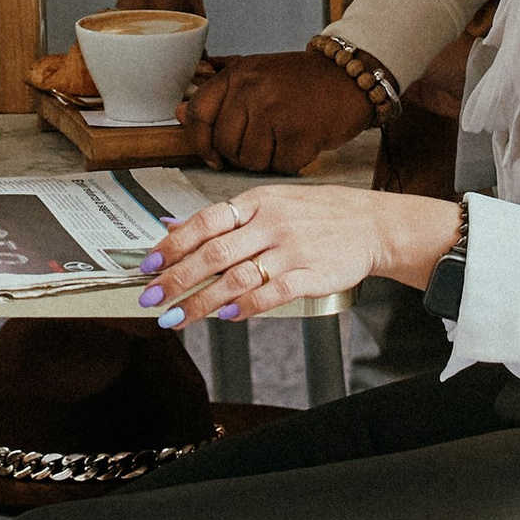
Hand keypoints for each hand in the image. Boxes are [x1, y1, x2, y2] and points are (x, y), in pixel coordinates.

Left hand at [142, 184, 462, 322]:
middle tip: (152, 298)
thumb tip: (173, 226)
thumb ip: (223, 217)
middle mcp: (270, 222)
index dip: (171, 245)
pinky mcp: (310, 275)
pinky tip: (226, 316)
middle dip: (176, 278)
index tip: (147, 265)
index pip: (204, 222)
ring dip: (201, 301)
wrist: (372, 224)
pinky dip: (246, 306)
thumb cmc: (319, 213)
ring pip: (236, 277)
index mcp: (256, 201)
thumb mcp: (270, 201)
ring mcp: (291, 249)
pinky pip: (271, 293)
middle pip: (213, 252)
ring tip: (177, 318)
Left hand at [177, 47, 377, 175]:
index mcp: (237, 74)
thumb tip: (179, 113)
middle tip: (262, 145)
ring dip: (265, 161)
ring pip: (250, 160)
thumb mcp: (257, 73)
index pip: (197, 113)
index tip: (213, 154)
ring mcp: (275, 110)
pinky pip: (280, 166)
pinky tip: (299, 145)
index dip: (200, 141)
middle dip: (240, 155)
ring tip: (282, 142)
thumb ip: (219, 93)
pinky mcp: (299, 132)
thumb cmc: (302, 81)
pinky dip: (290, 163)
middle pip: (225, 144)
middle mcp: (252, 89)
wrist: (350, 77)